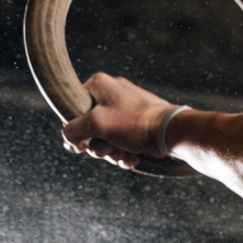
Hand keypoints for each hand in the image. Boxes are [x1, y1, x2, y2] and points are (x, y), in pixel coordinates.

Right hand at [60, 73, 175, 169]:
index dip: (77, 129)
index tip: (85, 142)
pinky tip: (133, 158)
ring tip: (123, 155)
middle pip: (91, 126)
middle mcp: (113, 93)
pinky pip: (123, 140)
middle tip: (106, 151)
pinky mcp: (139, 124)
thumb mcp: (96, 124)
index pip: (73, 107)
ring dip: (112, 151)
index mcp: (100, 84)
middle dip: (98, 145)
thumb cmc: (133, 123)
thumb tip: (71, 141)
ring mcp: (128, 109)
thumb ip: (72, 131)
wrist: (171, 133)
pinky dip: (125, 152)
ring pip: (108, 136)